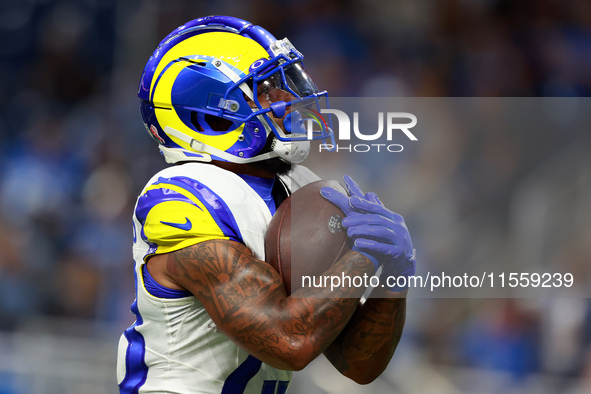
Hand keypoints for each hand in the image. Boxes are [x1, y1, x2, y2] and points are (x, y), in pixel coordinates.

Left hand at [321, 175, 415, 290]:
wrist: (403, 264)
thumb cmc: (390, 242)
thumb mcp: (385, 226)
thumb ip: (376, 212)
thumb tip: (368, 194)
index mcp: (394, 218)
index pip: (378, 208)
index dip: (365, 204)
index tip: (351, 199)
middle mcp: (398, 226)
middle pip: (377, 219)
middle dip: (359, 219)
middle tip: (344, 222)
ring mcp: (399, 239)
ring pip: (380, 231)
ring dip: (363, 230)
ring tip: (348, 232)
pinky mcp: (398, 252)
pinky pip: (383, 247)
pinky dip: (370, 244)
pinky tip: (358, 243)